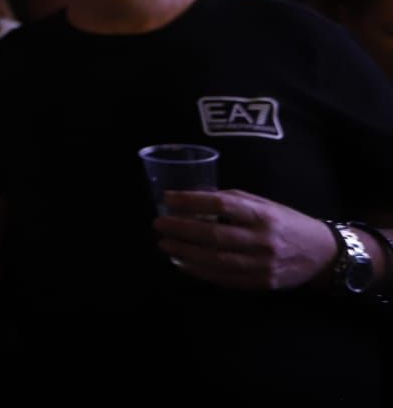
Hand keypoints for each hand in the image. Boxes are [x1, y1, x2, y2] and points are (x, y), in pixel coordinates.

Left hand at [153, 189, 337, 290]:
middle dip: (181, 229)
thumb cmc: (286, 223)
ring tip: (165, 244)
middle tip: (158, 225)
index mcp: (264, 214)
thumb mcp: (264, 204)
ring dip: (185, 252)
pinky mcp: (261, 283)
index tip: (168, 198)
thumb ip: (233, 201)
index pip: (222, 204)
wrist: (323, 254)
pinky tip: (182, 263)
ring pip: (216, 260)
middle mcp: (263, 239)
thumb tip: (193, 198)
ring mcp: (263, 264)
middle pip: (214, 234)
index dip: (192, 200)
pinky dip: (200, 271)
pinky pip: (224, 278)